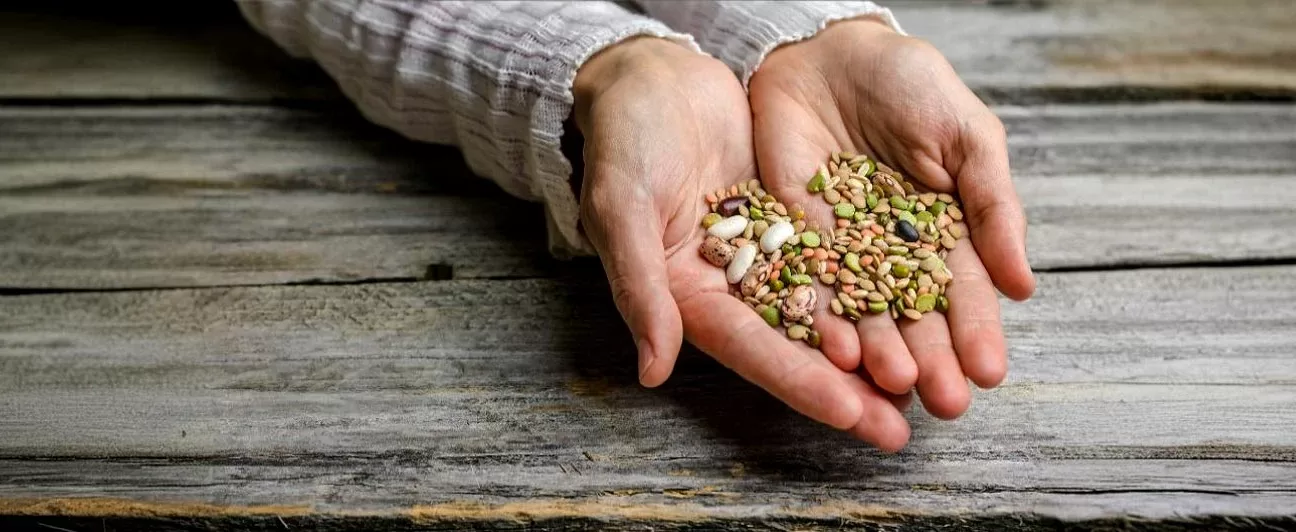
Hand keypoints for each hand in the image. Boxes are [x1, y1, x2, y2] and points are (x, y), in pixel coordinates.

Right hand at [573, 37, 910, 449]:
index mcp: (687, 295)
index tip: (852, 413)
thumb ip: (639, 287)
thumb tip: (651, 372)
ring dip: (872, 351)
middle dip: (848, 390)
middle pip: (797, 347)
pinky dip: (873, 286)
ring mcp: (765, 253)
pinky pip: (839, 258)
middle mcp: (730, 286)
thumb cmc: (624, 141)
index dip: (801, 383)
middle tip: (900, 431)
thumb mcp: (622, 208)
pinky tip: (915, 310)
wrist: (650, 76)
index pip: (752, 350)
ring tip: (922, 388)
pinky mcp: (791, 219)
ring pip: (827, 311)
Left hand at [748, 19, 1035, 420]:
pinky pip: (808, 283)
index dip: (977, 332)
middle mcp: (891, 252)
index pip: (964, 293)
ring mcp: (842, 248)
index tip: (990, 371)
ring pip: (862, 310)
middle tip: (947, 403)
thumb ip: (994, 207)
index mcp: (943, 233)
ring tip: (895, 386)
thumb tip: (1024, 285)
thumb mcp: (967, 137)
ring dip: (880, 352)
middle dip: (932, 359)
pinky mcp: (792, 236)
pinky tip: (838, 351)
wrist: (830, 51)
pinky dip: (822, 317)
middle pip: (914, 316)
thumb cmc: (910, 86)